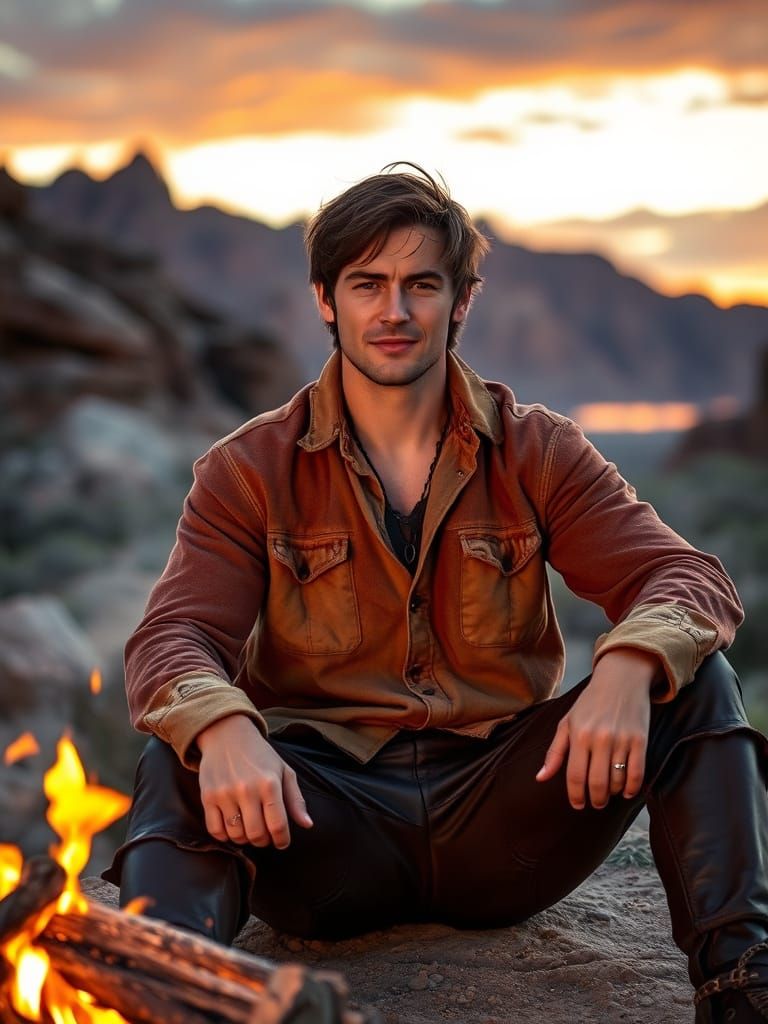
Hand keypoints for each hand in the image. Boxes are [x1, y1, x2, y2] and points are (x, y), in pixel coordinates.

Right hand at [196, 714, 312, 847]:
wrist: (227, 735)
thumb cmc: (260, 755)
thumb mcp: (283, 771)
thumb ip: (296, 800)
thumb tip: (307, 825)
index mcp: (270, 783)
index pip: (278, 825)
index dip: (282, 840)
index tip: (282, 842)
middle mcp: (247, 790)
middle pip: (257, 834)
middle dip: (264, 841)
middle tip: (265, 836)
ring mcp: (225, 794)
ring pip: (236, 835)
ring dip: (245, 839)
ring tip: (249, 829)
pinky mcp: (208, 796)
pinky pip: (215, 830)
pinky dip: (224, 836)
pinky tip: (232, 827)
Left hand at [535, 648, 658, 809]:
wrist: (621, 679)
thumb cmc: (590, 703)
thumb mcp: (567, 722)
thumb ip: (554, 752)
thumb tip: (540, 778)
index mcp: (578, 735)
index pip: (574, 776)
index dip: (575, 796)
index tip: (578, 805)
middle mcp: (599, 738)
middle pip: (596, 783)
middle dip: (595, 800)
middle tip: (595, 803)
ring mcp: (621, 739)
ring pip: (617, 781)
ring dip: (612, 793)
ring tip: (608, 792)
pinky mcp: (640, 740)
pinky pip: (637, 773)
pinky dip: (632, 788)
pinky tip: (626, 790)